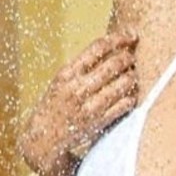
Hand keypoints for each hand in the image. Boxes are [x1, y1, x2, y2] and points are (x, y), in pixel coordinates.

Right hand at [19, 31, 137, 171]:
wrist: (43, 140)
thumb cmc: (55, 105)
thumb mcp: (61, 81)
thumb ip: (82, 66)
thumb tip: (112, 47)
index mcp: (67, 73)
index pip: (98, 47)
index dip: (119, 38)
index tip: (132, 35)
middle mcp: (78, 88)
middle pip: (114, 64)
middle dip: (128, 58)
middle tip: (133, 58)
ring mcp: (90, 106)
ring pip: (124, 83)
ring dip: (132, 77)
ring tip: (131, 76)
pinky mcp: (99, 122)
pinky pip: (125, 104)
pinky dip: (132, 96)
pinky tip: (130, 94)